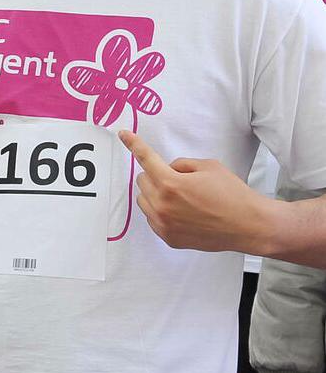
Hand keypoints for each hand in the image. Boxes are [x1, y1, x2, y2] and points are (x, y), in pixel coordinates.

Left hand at [118, 129, 273, 255]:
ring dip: (156, 194)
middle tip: (181, 180)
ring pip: (144, 200)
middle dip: (156, 176)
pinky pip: (152, 218)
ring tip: (183, 198)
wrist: (249, 225)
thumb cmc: (232, 194)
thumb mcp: (209, 167)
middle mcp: (161, 205)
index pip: (146, 159)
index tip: (123, 134)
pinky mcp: (167, 237)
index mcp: (170, 184)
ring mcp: (163, 224)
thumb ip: (182, 164)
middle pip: (143, 181)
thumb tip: (168, 169)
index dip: (134, 144)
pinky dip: (162, 211)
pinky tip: (184, 213)